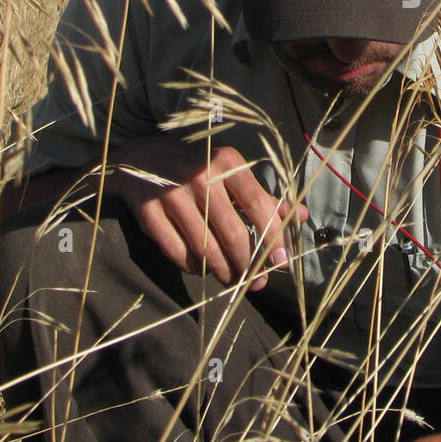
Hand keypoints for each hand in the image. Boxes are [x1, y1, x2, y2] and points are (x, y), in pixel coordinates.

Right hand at [107, 135, 307, 290]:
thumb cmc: (197, 166)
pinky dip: (194, 268)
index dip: (273, 238)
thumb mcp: (231, 171)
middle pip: (233, 234)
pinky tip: (202, 269)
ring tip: (233, 279)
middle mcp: (200, 176)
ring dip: (224, 272)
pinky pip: (178, 253)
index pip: (258, 204)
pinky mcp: (148, 213)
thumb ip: (265, 196)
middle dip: (249, 265)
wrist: (139, 159)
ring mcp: (172, 195)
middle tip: (258, 282)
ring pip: (206, 250)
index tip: (282, 263)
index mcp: (227, 162)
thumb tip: (301, 217)